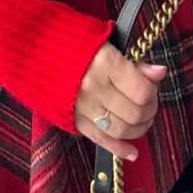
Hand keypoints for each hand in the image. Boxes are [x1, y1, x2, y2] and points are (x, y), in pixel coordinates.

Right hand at [73, 42, 167, 163]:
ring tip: (142, 120)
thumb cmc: (72, 40)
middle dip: (148, 111)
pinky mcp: (73, 121)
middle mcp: (94, 88)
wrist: (32, 49)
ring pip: (121, 130)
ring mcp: (82, 108)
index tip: (151, 86)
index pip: (142, 91)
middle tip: (148, 103)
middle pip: (134, 113)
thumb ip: (133, 62)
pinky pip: (100, 140)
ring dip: (138, 129)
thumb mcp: (105, 43)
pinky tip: (132, 153)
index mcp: (104, 63)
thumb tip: (159, 73)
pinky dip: (119, 149)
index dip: (152, 92)